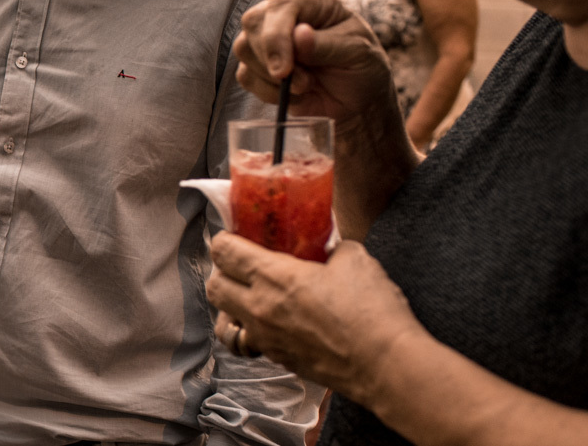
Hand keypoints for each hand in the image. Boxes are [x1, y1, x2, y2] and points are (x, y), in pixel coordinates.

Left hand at [206, 233, 423, 404]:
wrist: (387, 366)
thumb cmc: (371, 310)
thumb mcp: (354, 258)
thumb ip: (331, 247)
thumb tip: (327, 247)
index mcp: (273, 277)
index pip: (223, 252)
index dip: (225, 240)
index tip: (236, 236)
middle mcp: (260, 309)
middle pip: (214, 287)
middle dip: (221, 272)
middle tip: (241, 265)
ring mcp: (267, 339)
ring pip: (225, 321)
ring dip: (231, 306)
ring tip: (250, 296)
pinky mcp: (279, 360)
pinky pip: (250, 342)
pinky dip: (253, 330)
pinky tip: (275, 322)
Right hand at [234, 0, 397, 133]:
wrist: (357, 100)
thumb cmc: (362, 68)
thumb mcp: (358, 53)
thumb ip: (328, 45)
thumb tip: (299, 35)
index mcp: (313, 1)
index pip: (280, 6)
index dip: (276, 37)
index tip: (284, 70)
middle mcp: (285, 14)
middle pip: (252, 22)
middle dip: (270, 58)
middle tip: (302, 83)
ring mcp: (268, 38)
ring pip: (243, 48)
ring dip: (271, 77)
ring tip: (305, 86)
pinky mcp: (258, 64)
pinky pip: (245, 75)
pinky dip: (267, 92)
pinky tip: (293, 93)